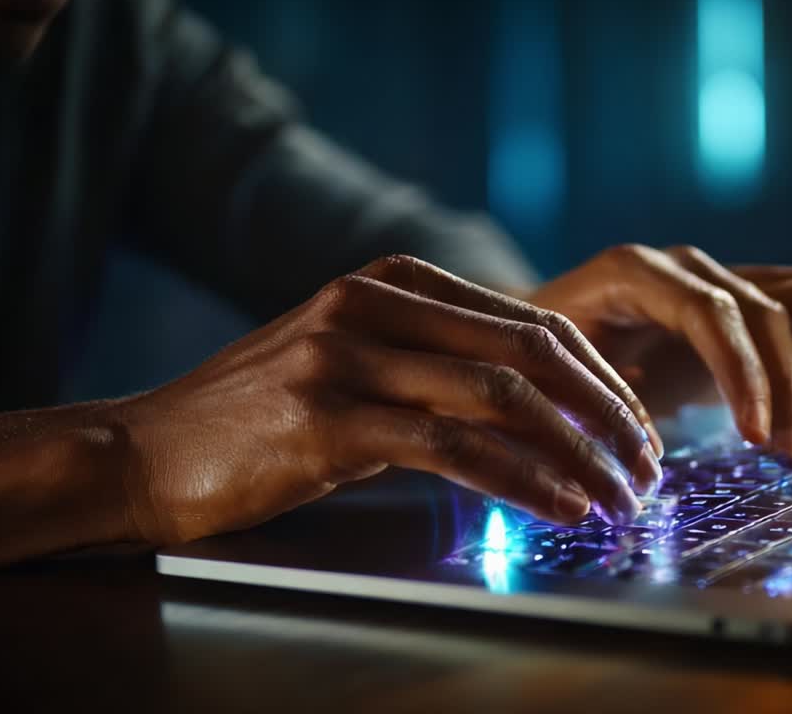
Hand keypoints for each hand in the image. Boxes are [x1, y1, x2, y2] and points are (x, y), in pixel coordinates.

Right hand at [114, 255, 663, 543]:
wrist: (143, 451)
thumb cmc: (252, 419)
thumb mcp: (348, 366)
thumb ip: (428, 366)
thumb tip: (529, 408)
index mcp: (389, 281)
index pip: (530, 319)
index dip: (599, 376)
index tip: (637, 426)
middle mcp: (374, 303)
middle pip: (532, 349)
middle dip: (606, 412)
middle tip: (647, 463)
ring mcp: (350, 356)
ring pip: (503, 397)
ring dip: (577, 452)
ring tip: (619, 497)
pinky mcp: (330, 418)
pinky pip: (455, 448)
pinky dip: (522, 481)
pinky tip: (560, 509)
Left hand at [529, 245, 791, 459]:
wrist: (543, 338)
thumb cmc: (546, 363)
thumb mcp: (556, 379)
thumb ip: (596, 405)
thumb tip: (648, 453)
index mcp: (633, 273)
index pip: (708, 310)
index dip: (741, 371)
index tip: (755, 435)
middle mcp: (686, 264)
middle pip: (764, 309)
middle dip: (788, 386)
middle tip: (790, 454)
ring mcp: (722, 276)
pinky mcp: (747, 302)